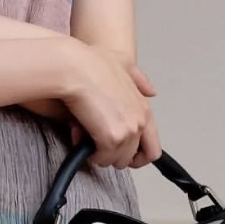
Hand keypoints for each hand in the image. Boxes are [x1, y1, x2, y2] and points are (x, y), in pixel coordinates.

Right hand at [63, 43, 161, 169]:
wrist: (72, 68)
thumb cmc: (89, 63)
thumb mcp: (122, 63)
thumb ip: (138, 78)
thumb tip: (151, 91)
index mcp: (143, 107)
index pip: (152, 147)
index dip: (136, 155)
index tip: (122, 154)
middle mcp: (140, 121)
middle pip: (135, 158)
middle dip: (116, 155)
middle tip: (98, 145)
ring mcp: (128, 131)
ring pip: (117, 160)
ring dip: (100, 153)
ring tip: (84, 135)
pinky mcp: (112, 139)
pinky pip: (103, 158)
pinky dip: (89, 153)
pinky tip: (79, 136)